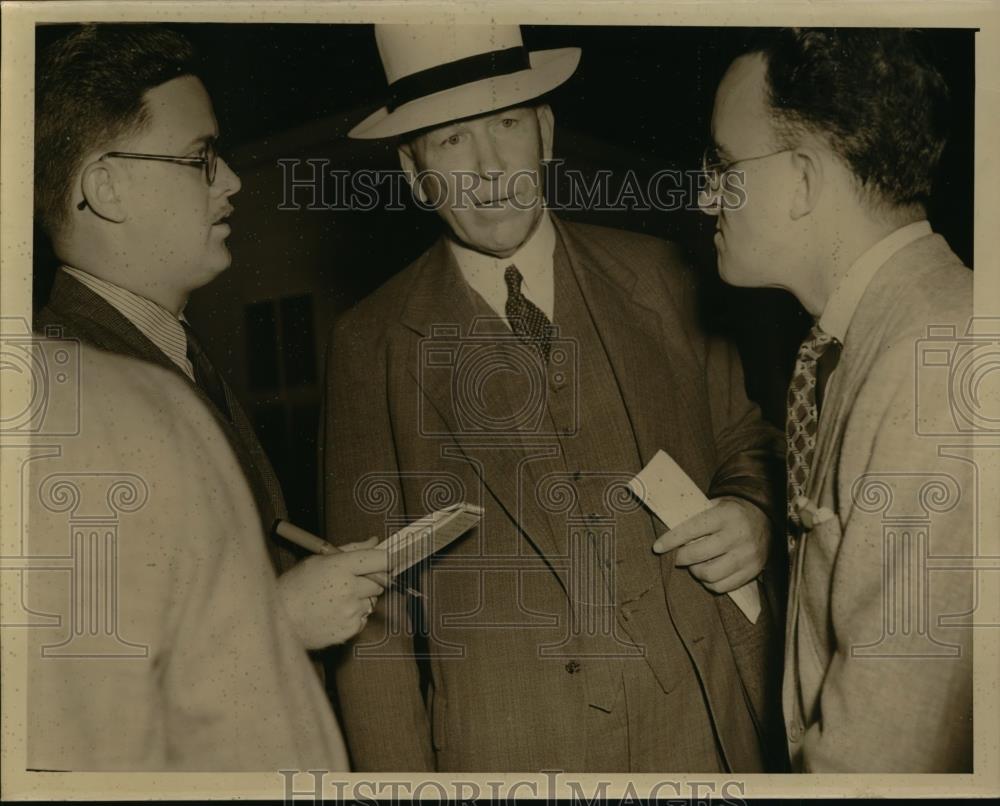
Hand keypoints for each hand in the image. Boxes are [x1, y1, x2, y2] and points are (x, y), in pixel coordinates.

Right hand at [276, 536, 388, 648]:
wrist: (279, 619)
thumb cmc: (295, 586)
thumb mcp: (319, 559)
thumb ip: (352, 549)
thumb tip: (374, 542)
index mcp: (341, 566)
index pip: (380, 559)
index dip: (387, 558)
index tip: (390, 559)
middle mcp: (349, 588)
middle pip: (380, 581)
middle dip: (369, 580)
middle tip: (349, 581)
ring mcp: (351, 611)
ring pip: (371, 600)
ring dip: (361, 598)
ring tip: (336, 598)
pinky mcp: (350, 629)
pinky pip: (363, 618)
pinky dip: (354, 615)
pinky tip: (335, 612)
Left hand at [652, 497, 770, 593]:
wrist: (764, 517)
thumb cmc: (730, 512)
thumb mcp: (714, 505)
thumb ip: (694, 516)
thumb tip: (667, 530)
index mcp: (726, 515)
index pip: (692, 529)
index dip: (672, 539)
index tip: (657, 547)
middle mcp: (738, 535)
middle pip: (699, 554)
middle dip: (681, 557)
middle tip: (677, 556)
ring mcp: (747, 555)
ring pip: (710, 574)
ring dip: (695, 572)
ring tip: (694, 565)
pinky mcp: (753, 571)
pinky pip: (723, 586)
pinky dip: (709, 583)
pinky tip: (707, 573)